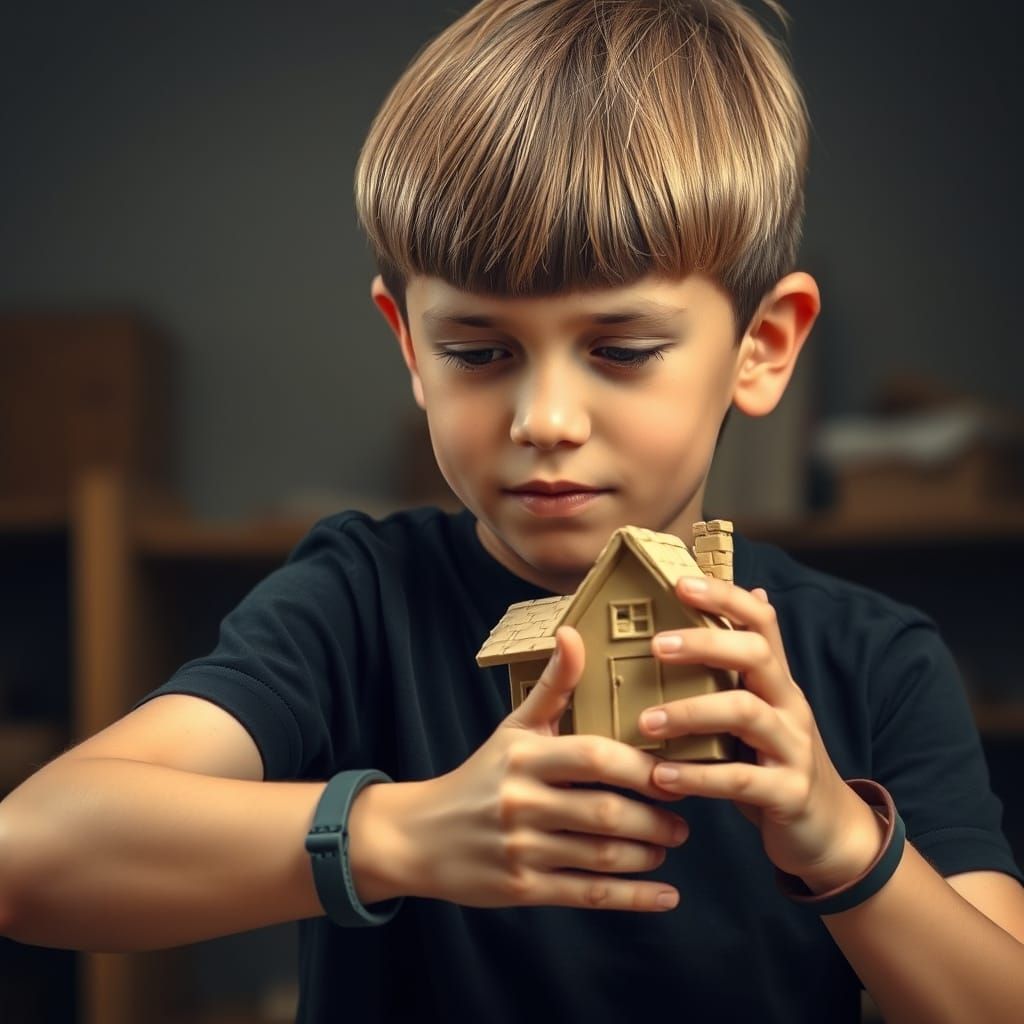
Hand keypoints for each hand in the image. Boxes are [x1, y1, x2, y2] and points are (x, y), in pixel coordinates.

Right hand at [395, 626, 687, 910]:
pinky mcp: (522, 888)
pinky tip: (666, 896)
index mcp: (525, 756)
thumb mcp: (513, 727)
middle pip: (605, 812)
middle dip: (655, 818)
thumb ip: (552, 686)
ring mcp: (521, 848)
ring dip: (647, 853)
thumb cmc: (480, 775)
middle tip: (683, 818)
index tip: (675, 771)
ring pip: (600, 856)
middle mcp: (522, 801)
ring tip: (669, 843)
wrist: (418, 835)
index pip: (593, 757)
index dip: (640, 767)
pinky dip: (633, 898)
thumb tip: (572, 631)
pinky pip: (587, 894)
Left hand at [639, 576, 884, 891]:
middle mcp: (789, 705)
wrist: (830, 832)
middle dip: (705, 643)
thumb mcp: (763, 709)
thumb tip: (752, 593)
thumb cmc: (777, 761)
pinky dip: (699, 777)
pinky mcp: (789, 794)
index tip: (679, 583)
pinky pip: (742, 779)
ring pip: (746, 713)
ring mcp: (793, 748)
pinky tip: (662, 777)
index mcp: (776, 681)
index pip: (761, 622)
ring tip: (644, 723)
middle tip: (655, 645)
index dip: (725, 596)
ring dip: (690, 713)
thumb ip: (745, 663)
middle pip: (756, 655)